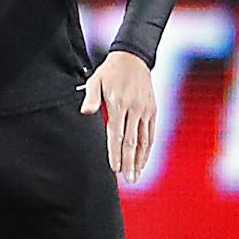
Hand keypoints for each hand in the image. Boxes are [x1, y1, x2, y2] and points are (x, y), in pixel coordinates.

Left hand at [81, 50, 155, 183]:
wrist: (133, 59)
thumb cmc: (109, 72)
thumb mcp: (95, 80)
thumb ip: (90, 98)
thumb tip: (85, 113)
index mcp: (118, 103)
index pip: (116, 133)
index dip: (115, 152)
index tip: (114, 168)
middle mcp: (134, 108)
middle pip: (132, 141)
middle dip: (129, 161)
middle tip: (128, 179)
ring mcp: (146, 110)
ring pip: (144, 139)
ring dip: (140, 158)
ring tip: (136, 175)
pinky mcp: (153, 110)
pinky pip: (151, 133)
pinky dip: (148, 148)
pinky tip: (143, 159)